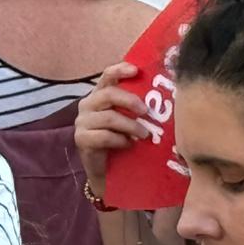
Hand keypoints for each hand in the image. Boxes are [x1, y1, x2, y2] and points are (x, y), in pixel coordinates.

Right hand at [73, 62, 149, 193]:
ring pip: (109, 117)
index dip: (120, 70)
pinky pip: (103, 136)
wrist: (107, 174)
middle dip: (130, 100)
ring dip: (130, 125)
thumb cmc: (121, 143)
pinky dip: (120, 140)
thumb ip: (135, 108)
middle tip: (146, 111)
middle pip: (108, 94)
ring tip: (144, 135)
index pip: (107, 76)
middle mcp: (87, 105)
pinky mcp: (81, 139)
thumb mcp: (129, 121)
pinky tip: (128, 145)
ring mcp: (82, 122)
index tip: (136, 70)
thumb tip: (162, 98)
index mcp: (99, 96)